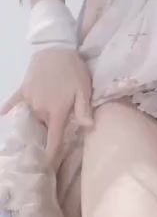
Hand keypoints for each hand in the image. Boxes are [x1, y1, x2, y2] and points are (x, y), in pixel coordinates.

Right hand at [1, 49, 92, 166]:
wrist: (56, 47)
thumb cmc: (74, 70)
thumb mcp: (84, 89)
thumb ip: (84, 109)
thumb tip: (88, 127)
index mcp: (57, 111)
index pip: (53, 138)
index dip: (50, 155)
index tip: (46, 168)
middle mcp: (40, 109)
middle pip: (43, 128)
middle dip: (47, 133)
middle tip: (53, 137)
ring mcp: (29, 100)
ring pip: (32, 118)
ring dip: (37, 121)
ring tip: (41, 125)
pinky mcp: (23, 90)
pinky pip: (13, 104)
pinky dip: (8, 110)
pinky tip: (2, 117)